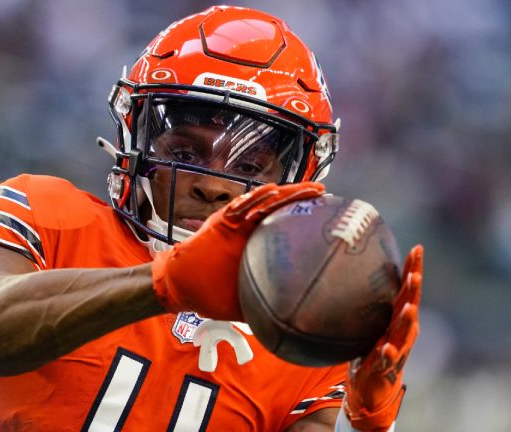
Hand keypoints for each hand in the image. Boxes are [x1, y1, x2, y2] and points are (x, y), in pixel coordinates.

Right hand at [151, 182, 325, 320]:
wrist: (183, 287)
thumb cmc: (213, 293)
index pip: (286, 227)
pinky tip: (271, 191)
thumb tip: (293, 321)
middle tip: (322, 192)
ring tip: (306, 188)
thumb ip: (268, 303)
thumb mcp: (248, 300)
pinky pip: (241, 207)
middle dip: (301, 199)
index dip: (305, 219)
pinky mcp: (223, 222)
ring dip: (285, 194)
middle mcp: (250, 231)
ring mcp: (237, 224)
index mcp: (258, 246)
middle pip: (280, 210)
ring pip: (265, 204)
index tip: (327, 215)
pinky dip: (256, 198)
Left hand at [345, 245, 422, 430]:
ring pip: (405, 332)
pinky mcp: (386, 367)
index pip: (407, 289)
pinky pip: (387, 359)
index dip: (414, 269)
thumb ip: (365, 301)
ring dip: (407, 320)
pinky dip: (388, 353)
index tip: (417, 248)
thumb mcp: (369, 322)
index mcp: (398, 317)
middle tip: (416, 273)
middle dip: (414, 290)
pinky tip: (386, 347)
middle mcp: (402, 331)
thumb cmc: (371, 349)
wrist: (373, 387)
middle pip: (410, 306)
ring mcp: (397, 349)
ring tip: (410, 308)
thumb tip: (346, 270)